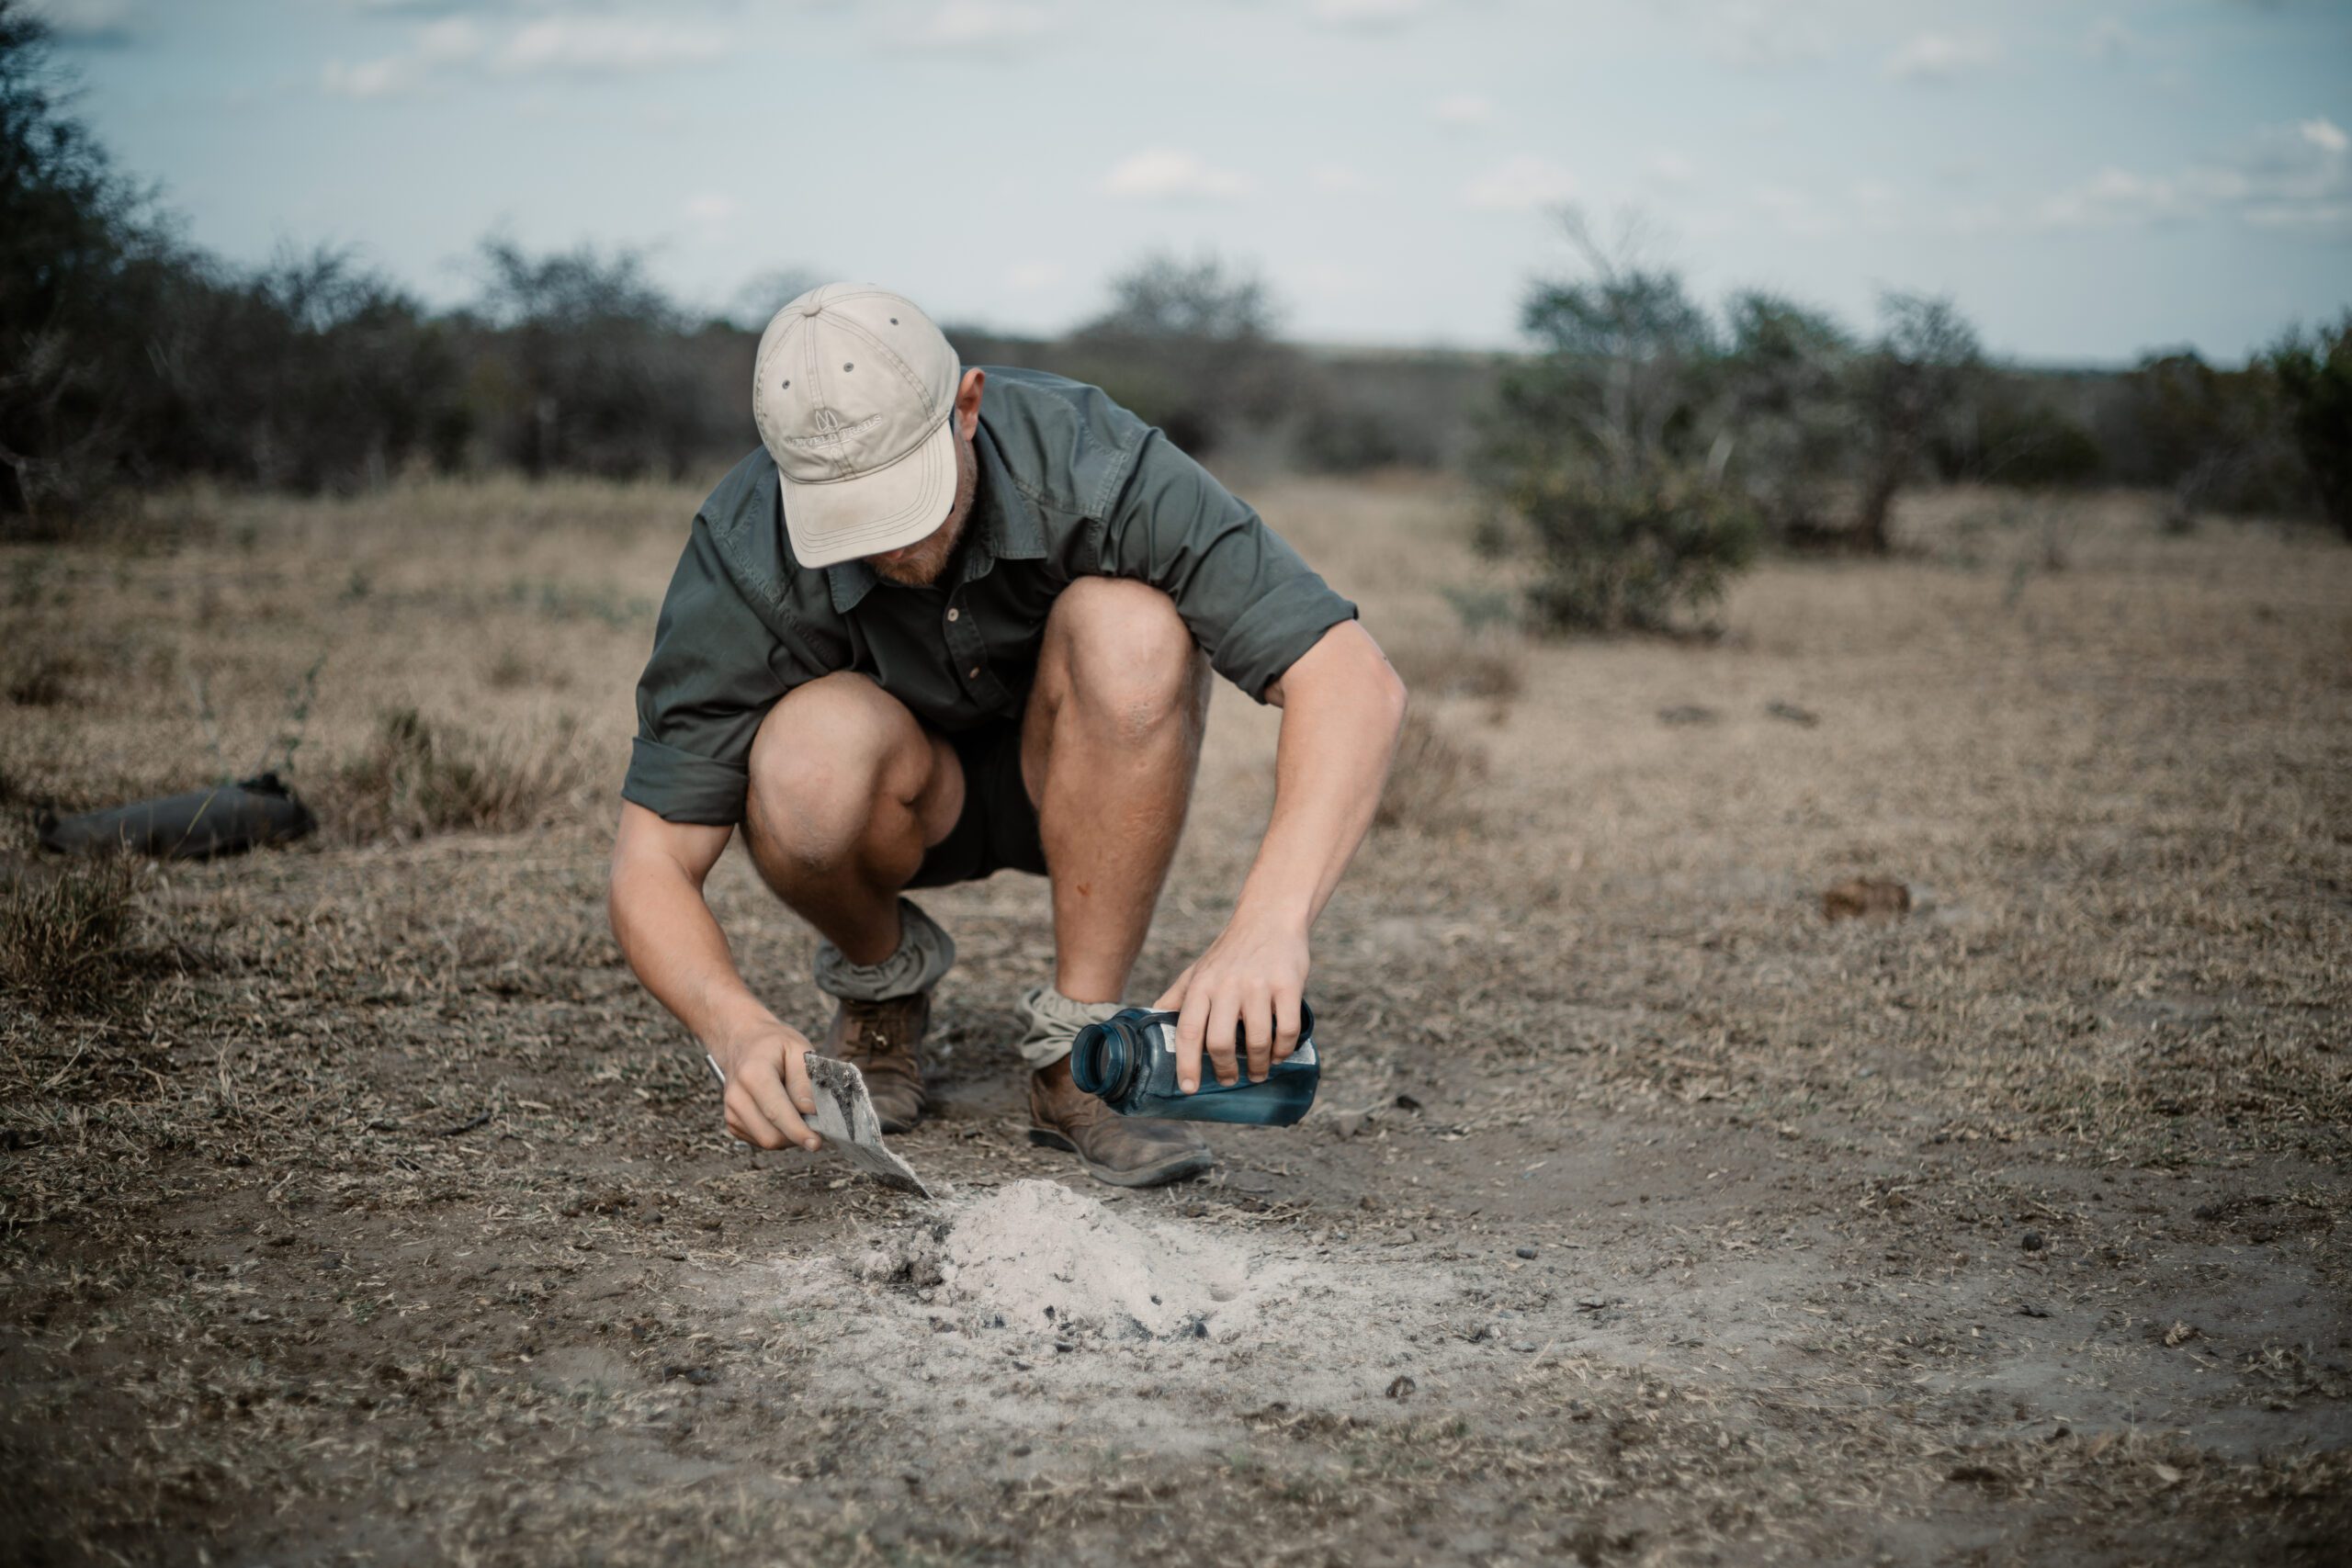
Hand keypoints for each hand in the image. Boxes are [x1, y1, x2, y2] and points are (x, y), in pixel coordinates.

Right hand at [714, 1022, 821, 1151]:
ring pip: (767, 1141)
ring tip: (797, 1111)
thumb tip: (812, 1112)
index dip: (798, 1132)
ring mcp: (731, 1111)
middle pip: (771, 1135)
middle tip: (815, 1120)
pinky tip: (783, 1113)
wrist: (742, 1042)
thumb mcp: (798, 1049)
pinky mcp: (732, 1122)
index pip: (776, 1112)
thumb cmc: (773, 1045)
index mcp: (753, 1074)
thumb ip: (805, 1081)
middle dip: (797, 1135)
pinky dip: (778, 1133)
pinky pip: (761, 1140)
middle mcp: (737, 1096)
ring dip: (789, 1135)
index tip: (816, 1143)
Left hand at [1151, 905, 1309, 1092]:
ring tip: (1258, 1072)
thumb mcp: (1198, 970)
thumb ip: (1177, 996)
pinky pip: (1286, 1030)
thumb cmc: (1231, 951)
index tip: (1189, 1088)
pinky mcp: (1287, 985)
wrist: (1269, 918)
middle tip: (1229, 1079)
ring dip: (1258, 1066)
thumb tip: (1151, 1019)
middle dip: (1225, 1070)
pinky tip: (1278, 1055)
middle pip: (1220, 1043)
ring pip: (1257, 1041)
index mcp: (1201, 985)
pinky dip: (1283, 1050)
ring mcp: (1258, 986)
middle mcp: (1226, 986)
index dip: (1187, 1064)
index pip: (1188, 1032)